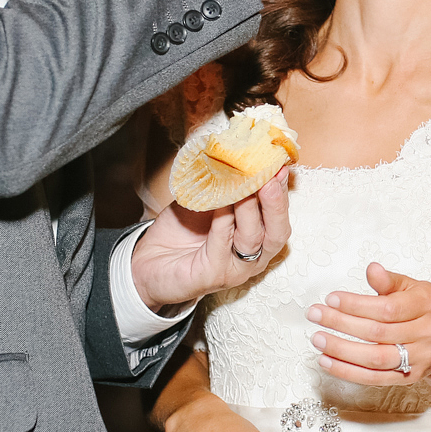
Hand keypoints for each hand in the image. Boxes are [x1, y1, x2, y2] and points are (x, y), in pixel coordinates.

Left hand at [131, 169, 290, 311]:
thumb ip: (225, 186)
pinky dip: (223, 221)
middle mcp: (253, 257)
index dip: (282, 191)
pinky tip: (221, 203)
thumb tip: (236, 155)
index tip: (278, 165)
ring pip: (252, 238)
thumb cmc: (183, 230)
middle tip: (271, 176)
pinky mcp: (212, 276)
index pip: (278, 216)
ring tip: (247, 185)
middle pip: (277, 232)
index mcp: (258, 238)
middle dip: (276, 202)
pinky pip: (221, 245)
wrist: (148, 260)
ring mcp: (235, 269)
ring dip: (250, 208)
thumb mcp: (208, 201)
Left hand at [305, 262, 430, 387]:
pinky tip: (327, 361)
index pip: (387, 308)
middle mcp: (426, 333)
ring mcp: (418, 358)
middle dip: (342, 323)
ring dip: (342, 350)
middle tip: (316, 315)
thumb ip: (389, 281)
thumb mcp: (411, 288)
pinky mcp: (407, 377)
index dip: (356, 304)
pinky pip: (374, 378)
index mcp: (427, 305)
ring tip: (318, 339)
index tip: (331, 299)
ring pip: (375, 358)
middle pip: (378, 332)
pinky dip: (348, 371)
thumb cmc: (422, 311)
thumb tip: (371, 269)